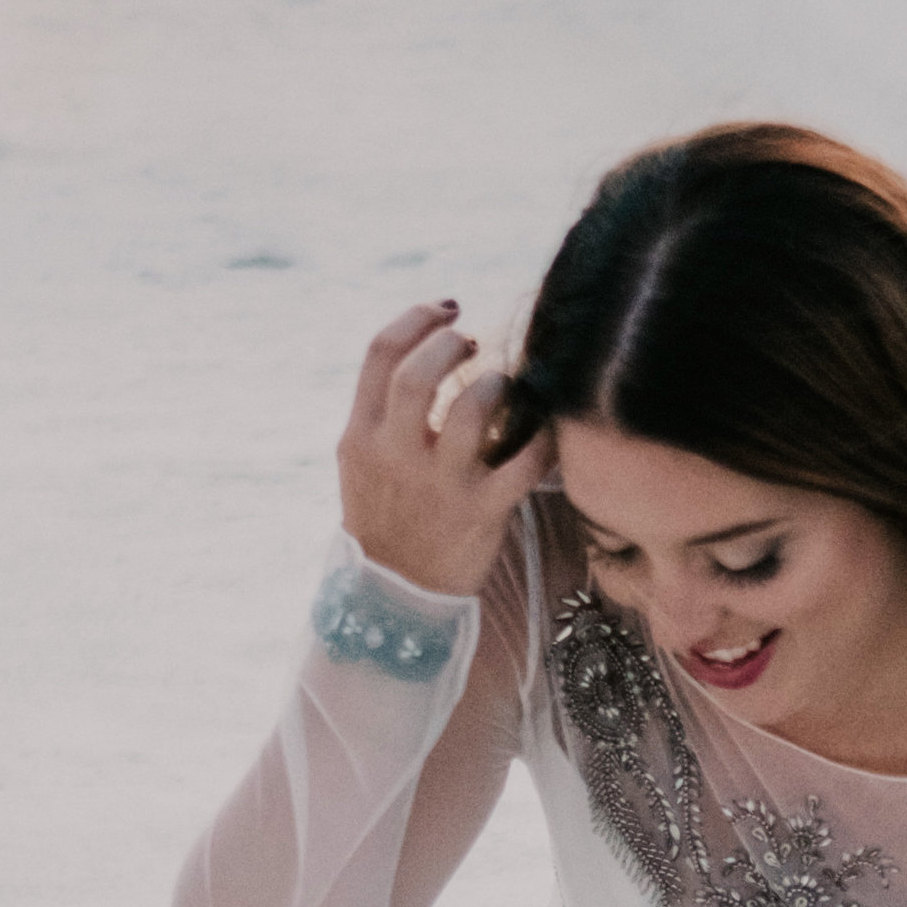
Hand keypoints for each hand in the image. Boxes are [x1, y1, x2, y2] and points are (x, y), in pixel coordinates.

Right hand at [336, 299, 550, 597]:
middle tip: (473, 340)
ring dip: (497, 383)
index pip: (381, 353)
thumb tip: (423, 347)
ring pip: (474, 408)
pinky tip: (545, 429)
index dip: (418, 317)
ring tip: (502, 385)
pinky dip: (544, 438)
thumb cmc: (385, 518)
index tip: (448, 309)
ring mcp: (439, 485)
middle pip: (421, 373)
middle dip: (453, 342)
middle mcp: (395, 455)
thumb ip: (382, 410)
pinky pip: (524, 461)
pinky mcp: (481, 512)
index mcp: (361, 436)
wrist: (394, 598)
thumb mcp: (360, 462)